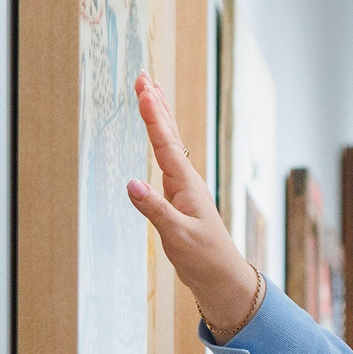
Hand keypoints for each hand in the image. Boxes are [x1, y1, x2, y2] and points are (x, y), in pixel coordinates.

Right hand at [122, 72, 262, 337]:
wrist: (220, 277)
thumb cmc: (202, 258)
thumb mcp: (177, 236)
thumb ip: (155, 210)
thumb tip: (132, 184)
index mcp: (186, 185)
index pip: (166, 144)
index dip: (154, 116)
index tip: (144, 90)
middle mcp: (186, 180)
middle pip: (169, 135)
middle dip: (156, 105)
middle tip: (144, 77)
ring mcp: (183, 188)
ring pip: (169, 144)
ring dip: (159, 118)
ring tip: (149, 93)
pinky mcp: (180, 198)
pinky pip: (167, 160)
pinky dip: (160, 140)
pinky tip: (157, 136)